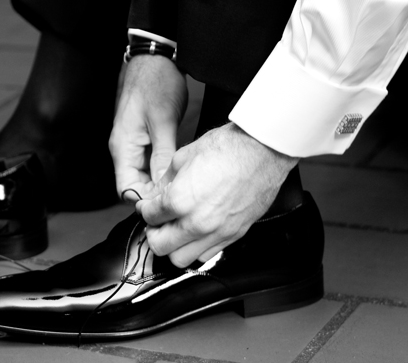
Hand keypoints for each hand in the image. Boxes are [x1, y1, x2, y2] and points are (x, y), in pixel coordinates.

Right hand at [109, 55, 187, 202]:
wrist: (156, 59)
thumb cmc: (156, 83)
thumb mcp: (163, 121)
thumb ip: (162, 154)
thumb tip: (163, 185)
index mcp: (123, 146)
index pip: (125, 188)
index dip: (145, 200)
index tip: (167, 205)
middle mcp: (124, 147)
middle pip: (135, 184)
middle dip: (155, 194)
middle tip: (180, 198)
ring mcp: (134, 142)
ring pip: (144, 174)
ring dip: (160, 182)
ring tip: (182, 187)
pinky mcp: (144, 137)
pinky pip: (150, 162)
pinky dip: (163, 169)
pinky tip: (179, 171)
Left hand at [135, 122, 297, 267]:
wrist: (263, 151)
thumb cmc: (229, 148)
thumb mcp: (185, 156)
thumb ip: (166, 179)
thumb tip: (158, 192)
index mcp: (180, 201)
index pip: (149, 217)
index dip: (144, 210)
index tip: (147, 207)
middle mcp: (197, 222)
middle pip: (160, 246)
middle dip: (154, 233)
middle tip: (156, 222)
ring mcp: (217, 232)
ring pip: (181, 259)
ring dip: (173, 246)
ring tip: (175, 231)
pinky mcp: (234, 235)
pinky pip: (206, 255)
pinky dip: (195, 248)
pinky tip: (195, 233)